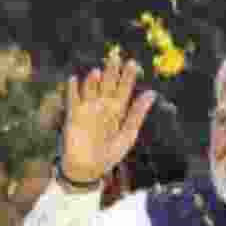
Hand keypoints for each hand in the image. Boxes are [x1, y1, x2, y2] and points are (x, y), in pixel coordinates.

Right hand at [59, 59, 157, 185]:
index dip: (128, 77)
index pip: (124, 89)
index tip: (133, 63)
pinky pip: (73, 99)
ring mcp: (88, 110)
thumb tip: (152, 93)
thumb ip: (138, 114)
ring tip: (98, 71)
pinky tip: (74, 79)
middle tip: (115, 56)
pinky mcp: (74, 116)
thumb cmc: (110, 154)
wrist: (89, 169)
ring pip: (91, 89)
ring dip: (93, 81)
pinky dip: (73, 89)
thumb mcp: (128, 135)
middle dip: (111, 71)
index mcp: (118, 111)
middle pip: (108, 84)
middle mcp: (103, 106)